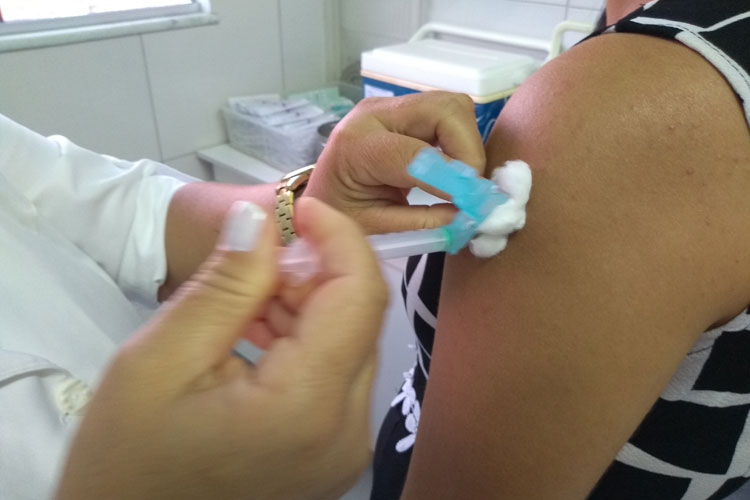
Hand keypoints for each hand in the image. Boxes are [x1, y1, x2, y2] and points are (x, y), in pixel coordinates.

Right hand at [55, 198, 387, 499]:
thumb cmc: (128, 455)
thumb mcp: (160, 359)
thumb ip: (224, 285)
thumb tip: (263, 218)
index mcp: (308, 407)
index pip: (359, 295)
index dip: (338, 237)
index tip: (297, 210)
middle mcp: (348, 433)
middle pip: (360, 318)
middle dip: (316, 271)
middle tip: (254, 259)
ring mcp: (346, 449)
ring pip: (351, 342)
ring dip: (308, 305)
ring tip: (244, 300)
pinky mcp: (335, 454)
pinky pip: (337, 375)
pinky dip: (306, 341)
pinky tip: (257, 332)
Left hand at [305, 91, 485, 233]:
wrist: (323, 189)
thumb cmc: (341, 212)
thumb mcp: (374, 226)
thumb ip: (420, 221)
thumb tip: (467, 213)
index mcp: (356, 147)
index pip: (414, 154)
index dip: (451, 177)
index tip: (471, 203)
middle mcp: (375, 115)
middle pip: (444, 110)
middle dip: (468, 150)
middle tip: (470, 189)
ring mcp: (393, 106)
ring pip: (453, 107)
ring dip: (467, 144)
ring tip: (461, 180)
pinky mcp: (408, 108)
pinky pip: (450, 115)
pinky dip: (462, 141)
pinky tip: (454, 168)